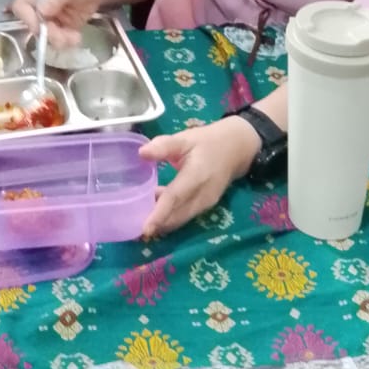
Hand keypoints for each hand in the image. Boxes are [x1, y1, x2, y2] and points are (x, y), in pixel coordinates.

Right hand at [11, 0, 104, 46]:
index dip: (27, 18)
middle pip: (34, 24)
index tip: (40, 26)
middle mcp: (40, 5)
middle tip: (63, 37)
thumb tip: (41, 11)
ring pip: (47, 35)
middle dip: (48, 33)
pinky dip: (67, 41)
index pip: (22, 6)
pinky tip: (77, 38)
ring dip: (58, 40)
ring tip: (74, 38)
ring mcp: (51, 17)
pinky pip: (60, 38)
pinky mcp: (62, 26)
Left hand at [138, 116, 259, 236]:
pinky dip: (170, 218)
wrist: (236, 148)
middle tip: (132, 229)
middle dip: (156, 225)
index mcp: (196, 176)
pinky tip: (155, 211)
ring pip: (180, 219)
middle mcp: (202, 195)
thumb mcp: (185, 138)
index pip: (175, 198)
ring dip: (162, 223)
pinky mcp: (206, 206)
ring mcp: (206, 203)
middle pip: (176, 215)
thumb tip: (141, 153)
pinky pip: (185, 216)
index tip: (145, 229)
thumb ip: (164, 146)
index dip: (159, 214)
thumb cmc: (207, 141)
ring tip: (139, 221)